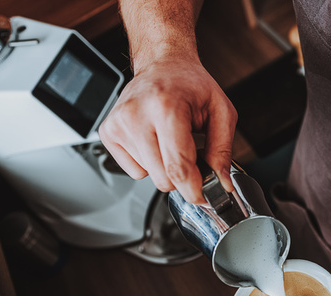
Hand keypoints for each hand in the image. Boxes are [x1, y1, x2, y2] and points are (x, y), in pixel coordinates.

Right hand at [99, 58, 236, 203]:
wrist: (162, 63)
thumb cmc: (190, 85)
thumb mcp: (221, 111)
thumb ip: (222, 150)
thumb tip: (222, 183)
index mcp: (167, 108)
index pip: (178, 167)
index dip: (193, 190)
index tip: (203, 197)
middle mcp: (137, 115)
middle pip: (163, 178)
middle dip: (181, 177)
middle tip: (189, 154)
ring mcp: (119, 124)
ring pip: (148, 176)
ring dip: (164, 166)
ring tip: (169, 139)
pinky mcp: (108, 131)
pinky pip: (134, 170)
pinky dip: (147, 162)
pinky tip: (153, 139)